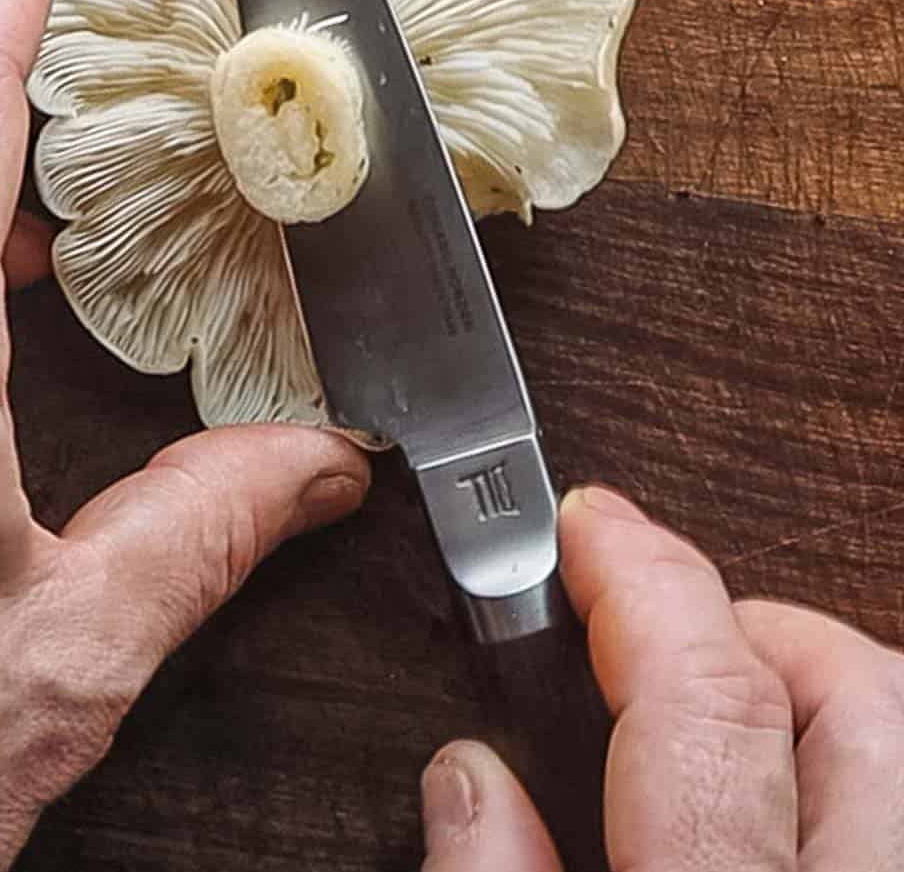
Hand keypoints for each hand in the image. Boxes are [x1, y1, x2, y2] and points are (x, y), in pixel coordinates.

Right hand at [420, 486, 903, 869]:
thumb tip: (470, 778)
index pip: (709, 709)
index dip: (644, 587)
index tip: (589, 527)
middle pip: (860, 699)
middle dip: (751, 627)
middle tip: (649, 632)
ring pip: (898, 737)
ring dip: (812, 696)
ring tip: (710, 713)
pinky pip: (898, 804)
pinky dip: (847, 773)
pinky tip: (770, 801)